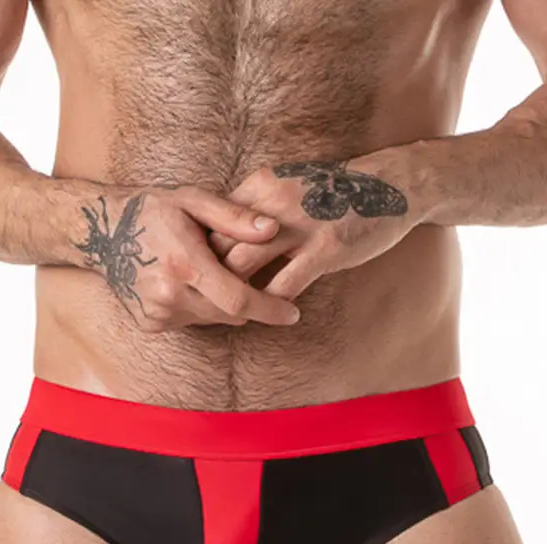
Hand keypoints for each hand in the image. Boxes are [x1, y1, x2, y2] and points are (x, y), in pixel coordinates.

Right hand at [72, 184, 299, 330]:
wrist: (102, 232)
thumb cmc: (153, 209)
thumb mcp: (194, 200)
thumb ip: (235, 217)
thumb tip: (274, 229)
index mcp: (184, 263)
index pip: (238, 299)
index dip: (270, 309)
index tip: (293, 313)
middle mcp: (169, 294)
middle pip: (229, 313)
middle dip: (248, 302)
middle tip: (251, 277)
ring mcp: (158, 313)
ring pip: (212, 319)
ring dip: (222, 303)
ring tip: (210, 271)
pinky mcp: (151, 323)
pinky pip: (192, 321)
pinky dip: (200, 307)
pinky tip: (187, 282)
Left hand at [209, 153, 418, 300]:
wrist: (390, 183)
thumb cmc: (332, 194)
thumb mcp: (286, 189)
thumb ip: (253, 213)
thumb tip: (222, 241)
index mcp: (257, 188)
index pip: (209, 226)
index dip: (199, 257)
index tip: (198, 279)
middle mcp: (269, 203)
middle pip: (216, 248)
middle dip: (207, 280)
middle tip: (204, 306)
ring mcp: (296, 225)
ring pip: (242, 269)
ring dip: (233, 298)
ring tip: (233, 315)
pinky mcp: (324, 248)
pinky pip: (283, 285)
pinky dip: (271, 305)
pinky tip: (273, 314)